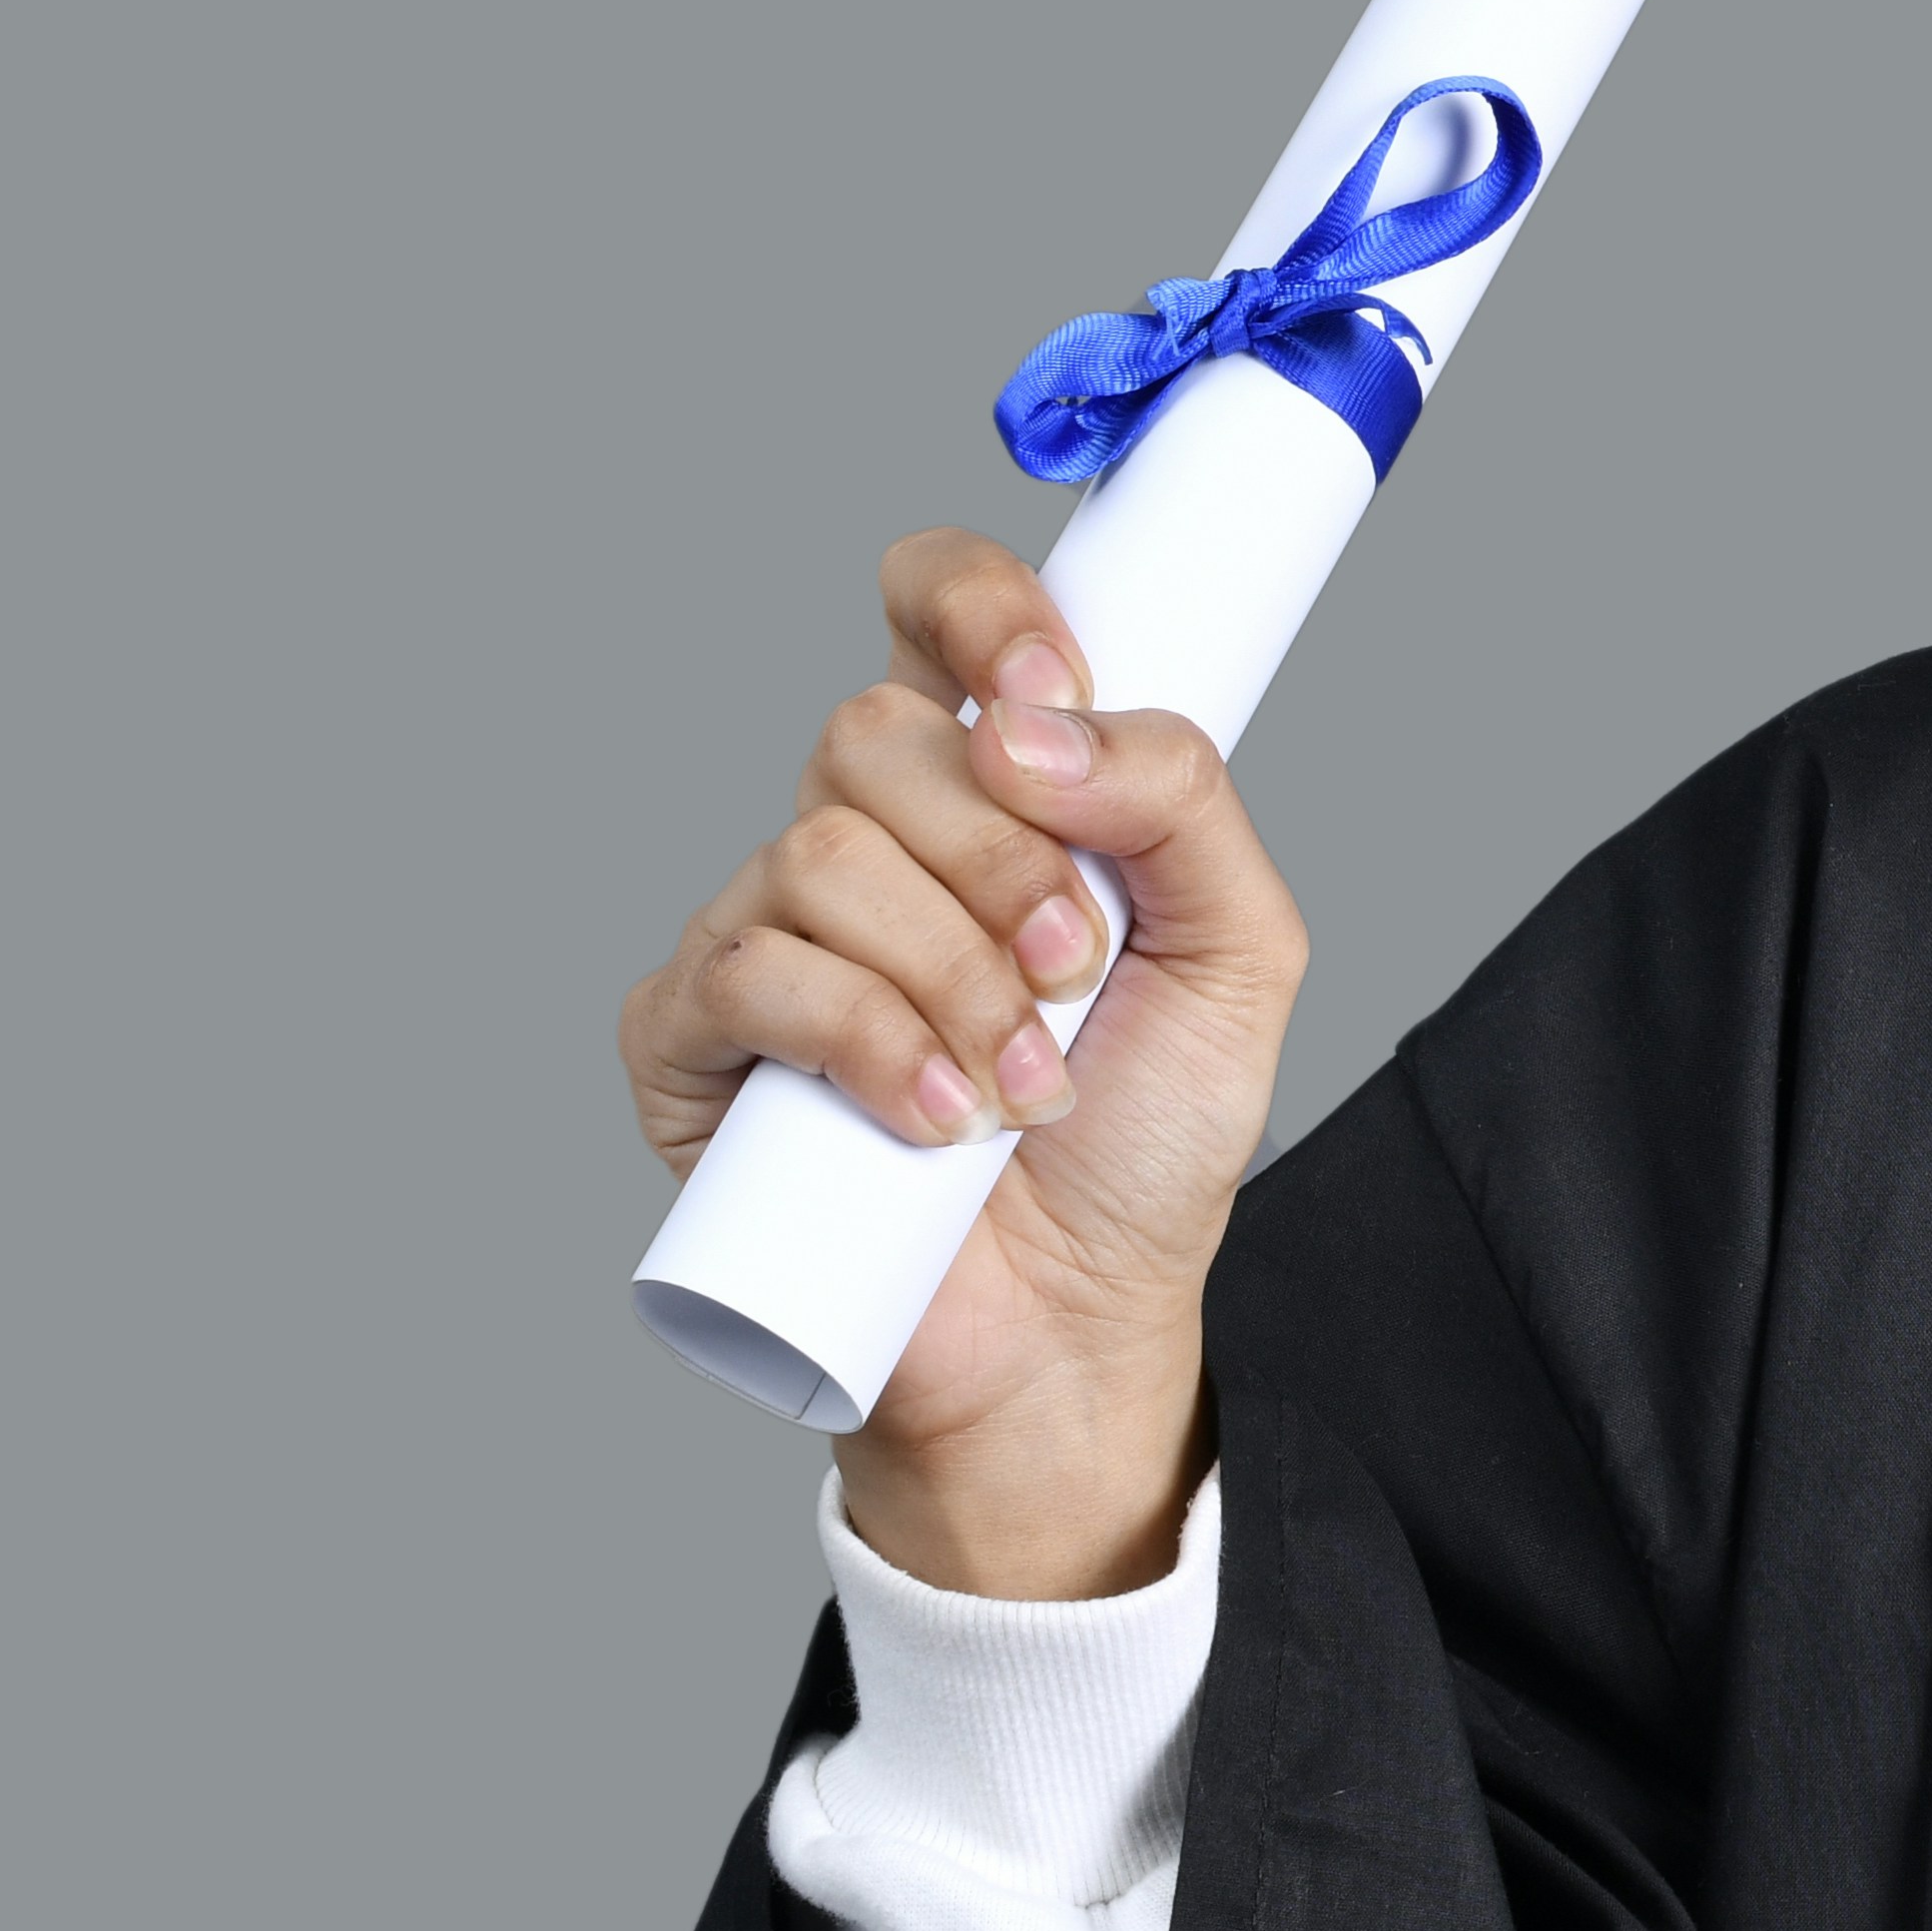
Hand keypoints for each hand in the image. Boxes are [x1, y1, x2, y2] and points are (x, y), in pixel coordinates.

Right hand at [620, 529, 1307, 1595]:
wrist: (1078, 1324)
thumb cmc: (1145, 1137)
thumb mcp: (1238, 950)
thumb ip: (1184, 797)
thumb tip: (1043, 723)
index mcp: (983, 781)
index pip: (930, 607)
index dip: (974, 607)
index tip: (1053, 682)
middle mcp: (860, 836)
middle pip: (871, 731)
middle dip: (1006, 860)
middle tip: (1076, 971)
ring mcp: (762, 934)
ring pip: (822, 853)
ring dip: (955, 976)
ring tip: (1021, 1083)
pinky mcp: (693, 1041)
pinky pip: (755, 975)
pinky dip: (870, 1043)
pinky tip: (937, 1123)